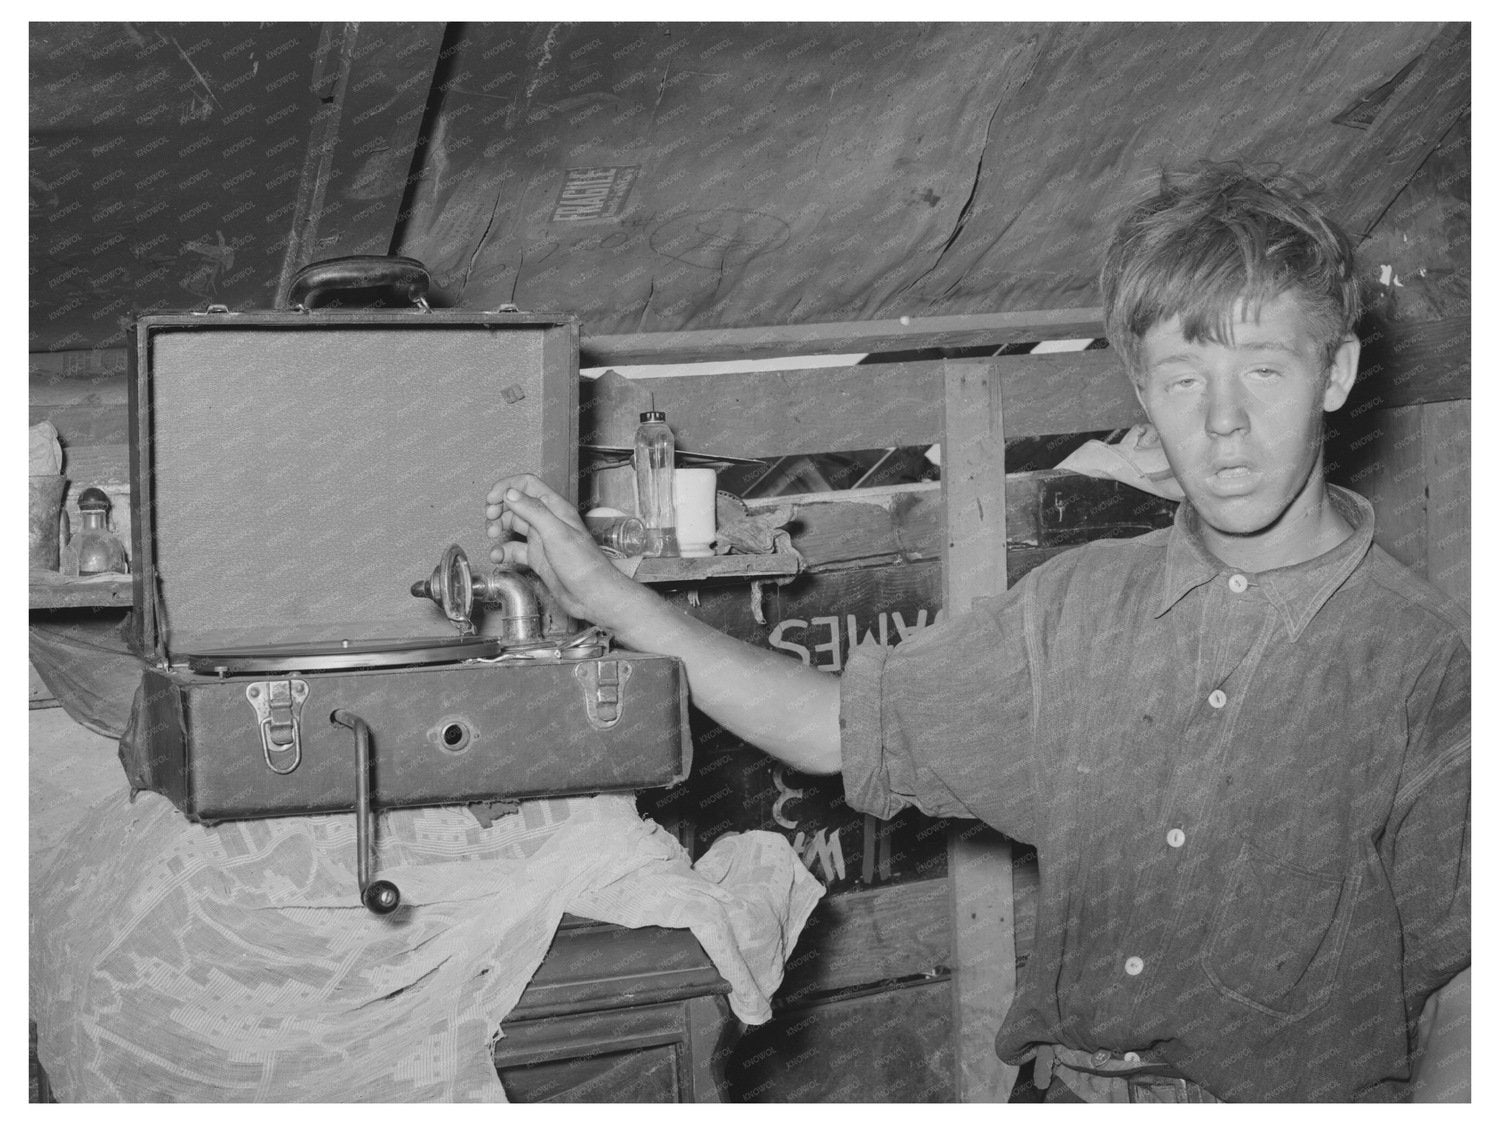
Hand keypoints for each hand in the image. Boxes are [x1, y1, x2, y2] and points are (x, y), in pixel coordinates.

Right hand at [484, 474, 637, 625]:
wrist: (593, 595)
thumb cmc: (585, 566)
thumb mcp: (556, 533)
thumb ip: (533, 511)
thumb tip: (511, 494)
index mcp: (555, 509)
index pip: (527, 485)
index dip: (507, 487)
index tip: (492, 499)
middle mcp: (548, 521)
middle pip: (517, 504)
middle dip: (499, 508)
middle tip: (489, 518)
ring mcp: (542, 539)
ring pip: (513, 525)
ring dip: (498, 528)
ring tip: (492, 536)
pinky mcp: (538, 558)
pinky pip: (515, 549)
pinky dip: (503, 551)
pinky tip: (498, 556)